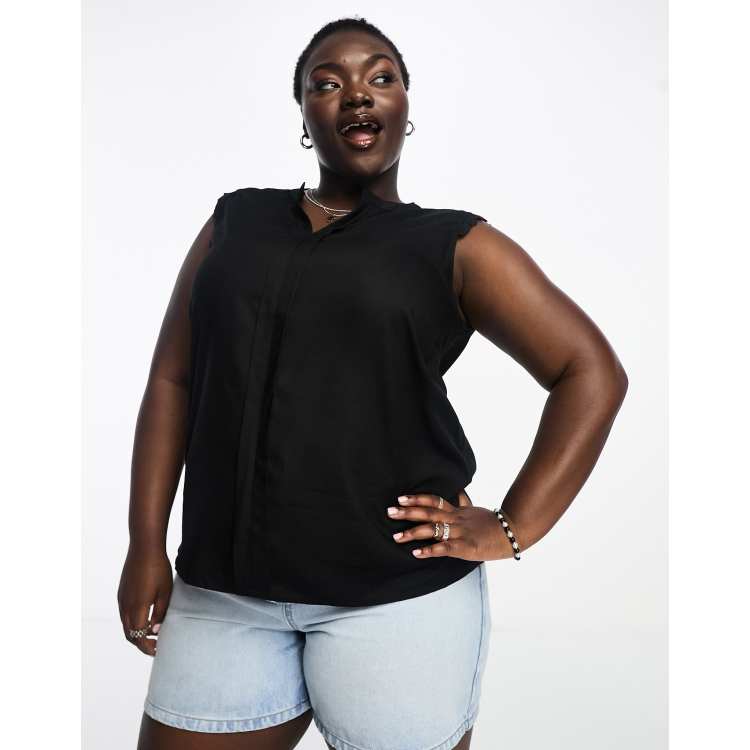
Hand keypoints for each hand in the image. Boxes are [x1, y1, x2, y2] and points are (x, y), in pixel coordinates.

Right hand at [117, 546, 172, 655]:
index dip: (147, 647)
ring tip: (152, 633)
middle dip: (141, 643)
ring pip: (125, 624)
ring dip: (136, 633)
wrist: (144, 547)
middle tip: (155, 646)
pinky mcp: (122, 592)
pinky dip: (133, 622)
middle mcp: (125, 606)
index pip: (139, 637)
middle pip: (129, 634)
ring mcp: (122, 599)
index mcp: (137, 608)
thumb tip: (155, 630)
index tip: (158, 651)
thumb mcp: (165, 592)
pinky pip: (124, 614)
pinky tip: (146, 617)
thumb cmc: (158, 568)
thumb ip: (160, 613)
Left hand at [386, 490, 516, 560]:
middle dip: (408, 512)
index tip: (400, 498)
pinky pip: (444, 548)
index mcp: (457, 511)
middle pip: (428, 513)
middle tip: (389, 511)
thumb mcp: (475, 510)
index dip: (417, 499)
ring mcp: (459, 533)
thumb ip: (463, 502)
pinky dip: (429, 550)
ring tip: (396, 536)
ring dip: (413, 533)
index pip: (434, 501)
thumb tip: (458, 491)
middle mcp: (455, 520)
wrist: (511, 533)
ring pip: (433, 530)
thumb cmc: (491, 523)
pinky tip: (416, 553)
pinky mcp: (465, 547)